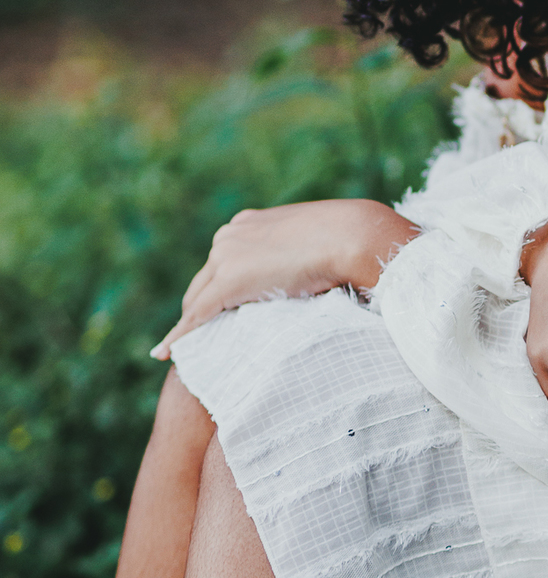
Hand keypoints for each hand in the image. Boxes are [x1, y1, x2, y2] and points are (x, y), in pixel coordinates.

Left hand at [151, 199, 416, 358]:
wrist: (353, 236)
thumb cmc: (349, 239)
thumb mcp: (316, 243)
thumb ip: (299, 255)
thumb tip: (311, 271)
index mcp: (249, 223)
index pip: (223, 261)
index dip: (217, 288)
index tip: (218, 308)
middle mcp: (230, 235)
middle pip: (203, 280)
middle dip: (200, 307)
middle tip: (201, 335)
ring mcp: (226, 255)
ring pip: (197, 298)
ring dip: (193, 323)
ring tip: (186, 349)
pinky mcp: (228, 281)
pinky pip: (196, 315)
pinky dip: (179, 335)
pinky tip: (165, 353)